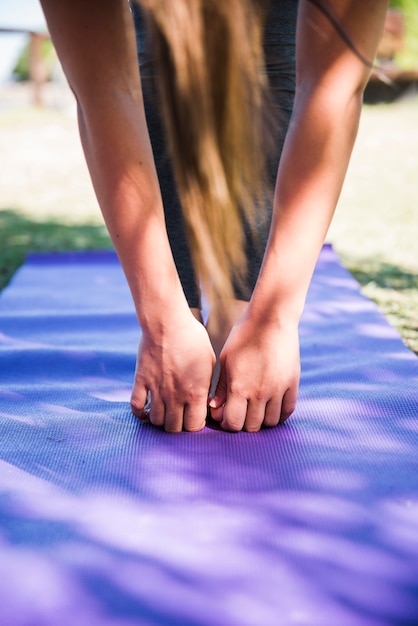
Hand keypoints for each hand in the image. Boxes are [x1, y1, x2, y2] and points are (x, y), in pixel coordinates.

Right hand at [130, 312, 214, 431]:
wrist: (167, 323)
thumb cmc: (193, 338)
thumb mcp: (209, 362)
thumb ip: (207, 385)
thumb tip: (205, 401)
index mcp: (195, 393)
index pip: (194, 426)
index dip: (195, 425)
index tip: (194, 417)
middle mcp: (175, 396)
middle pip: (174, 428)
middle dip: (178, 426)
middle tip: (179, 416)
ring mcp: (156, 390)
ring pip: (156, 421)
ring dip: (161, 420)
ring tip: (164, 412)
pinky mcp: (141, 381)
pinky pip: (136, 407)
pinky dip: (140, 413)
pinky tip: (145, 411)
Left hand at [209, 314, 299, 431]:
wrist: (271, 318)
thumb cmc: (243, 336)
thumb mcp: (226, 360)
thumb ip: (221, 388)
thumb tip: (215, 409)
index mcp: (239, 387)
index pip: (233, 423)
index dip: (228, 424)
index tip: (227, 416)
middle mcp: (259, 392)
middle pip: (252, 426)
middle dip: (244, 423)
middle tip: (241, 413)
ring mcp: (278, 389)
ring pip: (271, 422)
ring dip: (262, 420)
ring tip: (256, 409)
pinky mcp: (292, 383)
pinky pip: (288, 410)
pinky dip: (279, 414)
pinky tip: (272, 407)